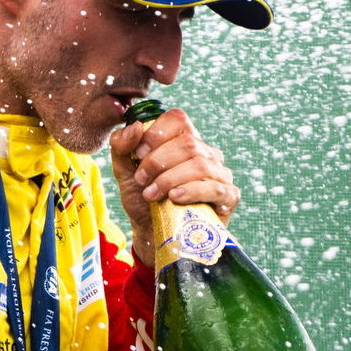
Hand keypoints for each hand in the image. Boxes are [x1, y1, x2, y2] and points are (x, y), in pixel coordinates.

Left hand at [108, 108, 239, 267]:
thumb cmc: (141, 198)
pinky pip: (215, 188)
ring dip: (169, 179)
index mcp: (183, 140)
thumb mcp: (124, 171)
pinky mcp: (228, 197)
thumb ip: (121, 146)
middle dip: (158, 161)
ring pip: (200, 164)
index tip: (138, 154)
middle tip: (141, 179)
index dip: (156, 133)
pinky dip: (191, 191)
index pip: (178, 118)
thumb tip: (136, 126)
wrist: (151, 232)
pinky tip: (174, 198)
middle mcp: (205, 153)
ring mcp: (219, 174)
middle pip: (188, 142)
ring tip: (151, 194)